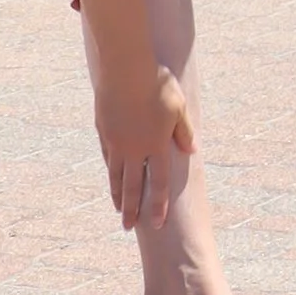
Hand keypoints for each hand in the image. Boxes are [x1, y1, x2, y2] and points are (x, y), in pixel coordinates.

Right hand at [95, 66, 194, 230]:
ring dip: (117, 194)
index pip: (158, 183)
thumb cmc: (158, 84)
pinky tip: (110, 176)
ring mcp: (116, 142)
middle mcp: (134, 149)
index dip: (158, 205)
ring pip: (116, 175)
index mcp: (156, 146)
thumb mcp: (179, 107)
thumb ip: (184, 132)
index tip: (156, 223)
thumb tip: (192, 151)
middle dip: (132, 209)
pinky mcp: (103, 130)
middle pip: (133, 186)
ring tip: (118, 209)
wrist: (126, 67)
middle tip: (128, 227)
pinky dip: (110, 169)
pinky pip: (106, 155)